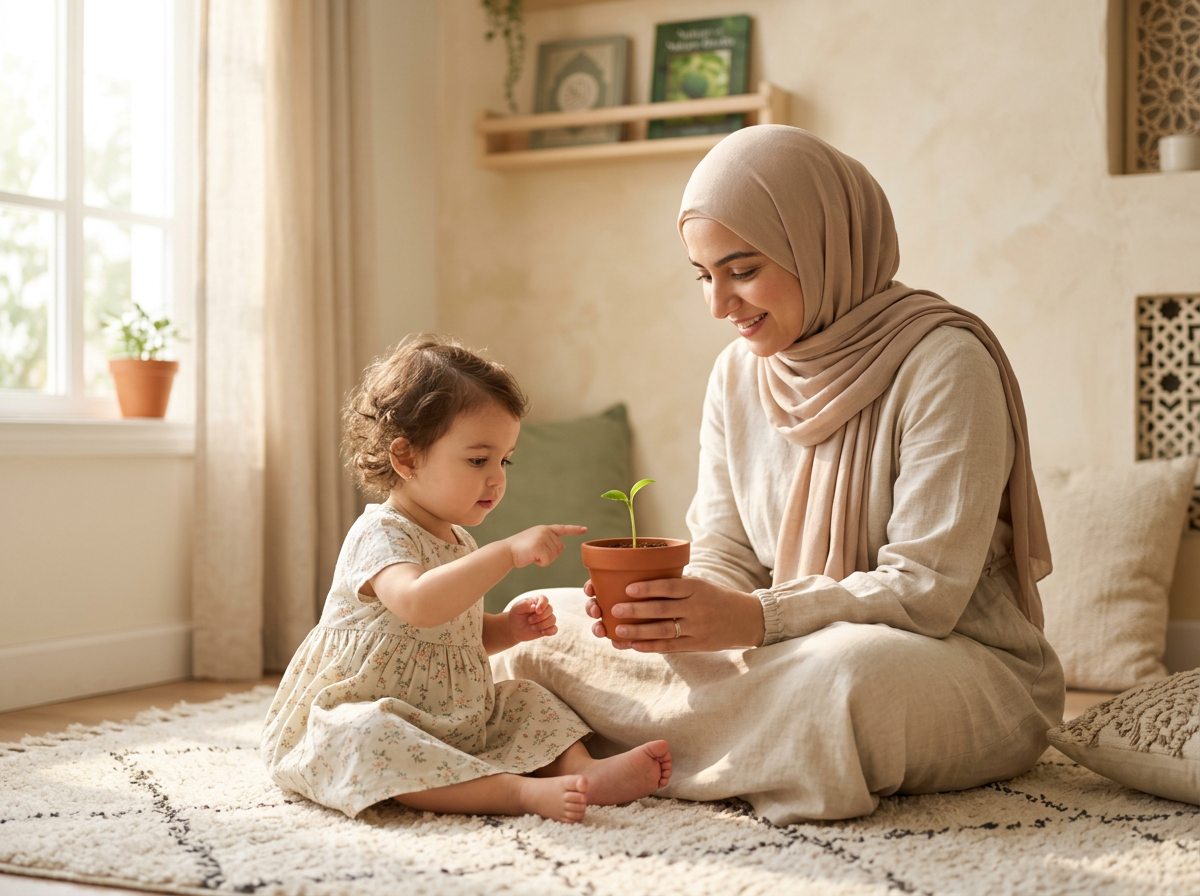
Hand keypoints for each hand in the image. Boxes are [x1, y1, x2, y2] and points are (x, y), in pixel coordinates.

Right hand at [506, 525, 586, 567]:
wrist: (506, 551)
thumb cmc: (520, 550)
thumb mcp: (535, 540)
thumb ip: (547, 541)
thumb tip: (560, 547)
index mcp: (544, 529)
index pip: (562, 529)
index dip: (574, 530)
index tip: (585, 529)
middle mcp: (545, 531)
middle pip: (560, 548)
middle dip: (550, 555)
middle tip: (535, 553)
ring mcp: (542, 538)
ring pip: (554, 555)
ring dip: (545, 559)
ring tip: (532, 554)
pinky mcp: (539, 546)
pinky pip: (548, 560)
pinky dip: (541, 563)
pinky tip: (532, 558)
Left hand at [506, 594, 557, 641]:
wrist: (514, 628)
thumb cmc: (516, 615)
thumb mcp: (516, 608)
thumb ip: (524, 605)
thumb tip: (534, 607)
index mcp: (537, 601)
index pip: (544, 599)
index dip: (542, 605)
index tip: (537, 611)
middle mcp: (544, 609)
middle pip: (550, 610)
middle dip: (540, 617)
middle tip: (529, 620)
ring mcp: (547, 618)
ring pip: (552, 619)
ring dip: (542, 625)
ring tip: (532, 627)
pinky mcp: (548, 628)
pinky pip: (555, 629)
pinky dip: (550, 631)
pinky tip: (542, 632)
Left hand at [583, 575, 764, 652]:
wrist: (748, 619)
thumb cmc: (718, 597)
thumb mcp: (702, 584)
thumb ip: (678, 585)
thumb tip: (644, 579)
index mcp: (697, 588)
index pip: (670, 586)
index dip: (648, 588)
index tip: (628, 588)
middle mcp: (697, 607)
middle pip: (662, 609)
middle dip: (636, 610)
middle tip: (615, 610)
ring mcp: (698, 628)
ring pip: (663, 630)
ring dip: (639, 631)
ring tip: (619, 630)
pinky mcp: (698, 645)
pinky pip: (671, 646)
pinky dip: (651, 646)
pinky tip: (635, 645)